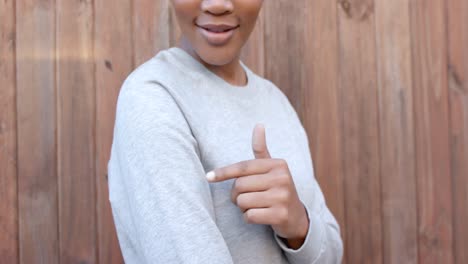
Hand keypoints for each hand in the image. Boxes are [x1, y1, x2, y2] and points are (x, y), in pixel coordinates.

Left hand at [205, 123, 308, 246]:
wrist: (296, 216)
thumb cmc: (276, 189)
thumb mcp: (271, 168)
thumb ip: (261, 149)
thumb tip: (259, 124)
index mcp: (278, 164)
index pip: (243, 167)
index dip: (224, 172)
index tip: (208, 177)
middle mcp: (282, 179)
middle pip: (239, 185)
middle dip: (236, 194)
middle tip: (246, 197)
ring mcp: (282, 197)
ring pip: (242, 202)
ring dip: (243, 207)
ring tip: (255, 206)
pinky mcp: (280, 215)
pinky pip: (250, 216)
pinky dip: (249, 218)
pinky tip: (260, 215)